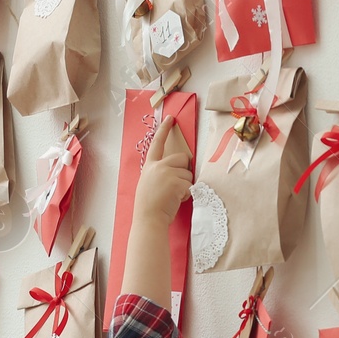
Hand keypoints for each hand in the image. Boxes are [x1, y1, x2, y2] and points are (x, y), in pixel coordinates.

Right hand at [131, 117, 192, 235]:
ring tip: (173, 195)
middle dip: (184, 170)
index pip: (157, 143)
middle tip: (176, 185)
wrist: (148, 218)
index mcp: (150, 166)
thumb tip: (178, 169)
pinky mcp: (176, 182)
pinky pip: (190, 184)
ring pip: (188, 173)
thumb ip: (160, 172)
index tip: (170, 119)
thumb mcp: (149, 183)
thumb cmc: (149, 205)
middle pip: (182, 158)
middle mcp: (158, 166)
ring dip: (185, 185)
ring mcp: (167, 173)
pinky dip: (186, 193)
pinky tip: (176, 200)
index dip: (164, 130)